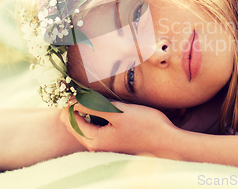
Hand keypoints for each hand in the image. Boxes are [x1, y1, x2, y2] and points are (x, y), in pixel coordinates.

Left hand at [60, 101, 176, 156]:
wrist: (168, 141)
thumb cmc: (145, 126)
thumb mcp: (117, 112)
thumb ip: (93, 107)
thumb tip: (72, 102)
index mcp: (94, 140)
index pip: (69, 119)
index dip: (71, 102)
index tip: (78, 89)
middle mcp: (96, 147)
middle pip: (75, 124)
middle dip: (77, 107)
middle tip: (85, 91)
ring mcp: (105, 146)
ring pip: (86, 126)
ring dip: (87, 111)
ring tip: (95, 97)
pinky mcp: (113, 143)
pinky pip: (96, 129)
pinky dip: (96, 117)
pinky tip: (106, 108)